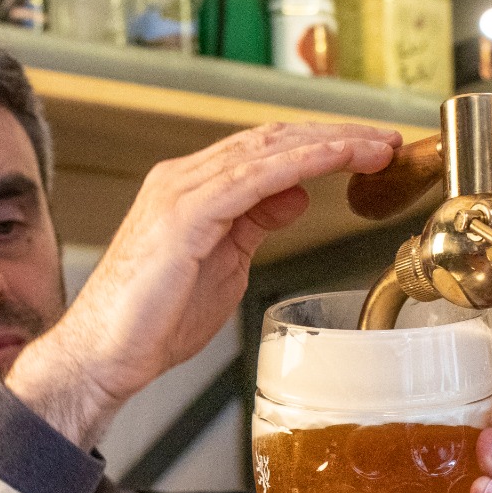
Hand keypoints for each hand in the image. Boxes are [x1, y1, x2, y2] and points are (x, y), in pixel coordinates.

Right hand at [8, 122, 401, 444]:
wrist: (104, 356)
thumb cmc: (153, 323)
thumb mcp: (224, 265)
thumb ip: (255, 226)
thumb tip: (294, 196)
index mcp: (193, 190)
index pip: (266, 151)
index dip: (321, 146)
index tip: (369, 152)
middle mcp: (184, 179)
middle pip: (273, 139)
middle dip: (335, 136)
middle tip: (387, 141)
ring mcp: (181, 192)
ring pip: (269, 148)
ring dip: (330, 143)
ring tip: (377, 146)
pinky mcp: (184, 215)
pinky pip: (253, 176)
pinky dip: (302, 162)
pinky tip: (337, 159)